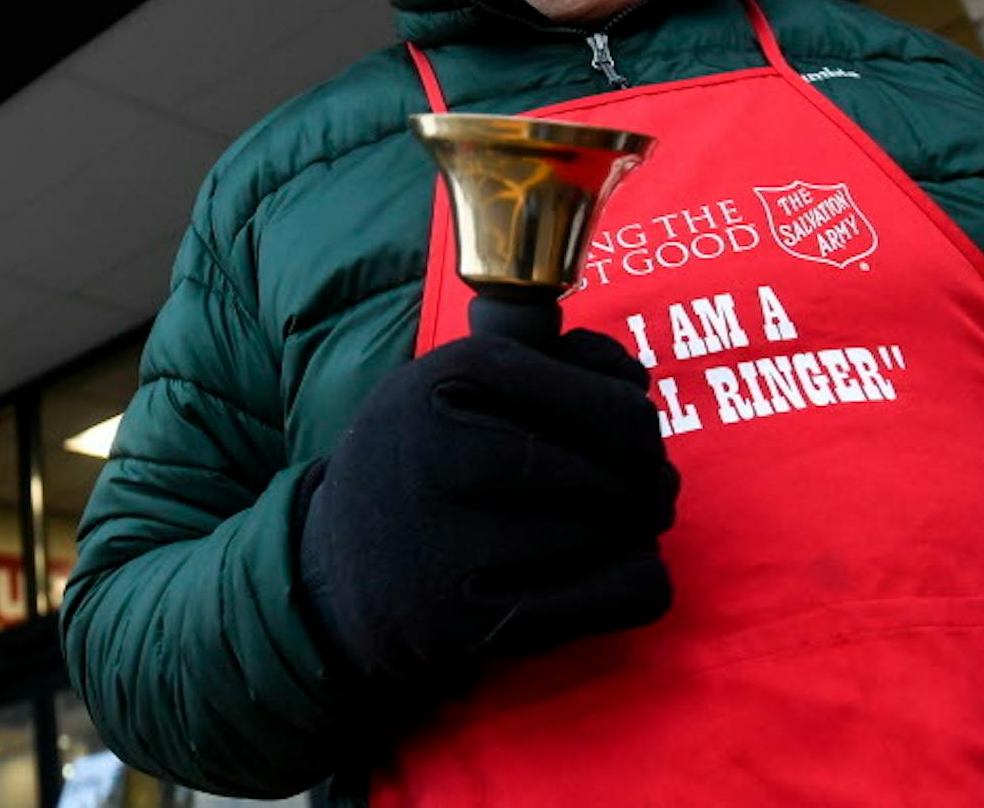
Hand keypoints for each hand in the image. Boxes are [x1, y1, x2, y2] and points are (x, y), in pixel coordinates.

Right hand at [296, 330, 675, 685]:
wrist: (334, 561)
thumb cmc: (431, 454)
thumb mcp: (470, 379)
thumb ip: (563, 358)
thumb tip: (636, 384)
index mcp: (451, 377)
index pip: (611, 408)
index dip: (641, 427)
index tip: (632, 439)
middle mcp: (438, 454)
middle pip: (621, 477)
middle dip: (648, 484)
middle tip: (643, 490)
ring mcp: (442, 545)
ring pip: (616, 539)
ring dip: (630, 534)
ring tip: (604, 527)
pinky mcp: (457, 624)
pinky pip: (608, 601)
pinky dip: (632, 584)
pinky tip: (607, 571)